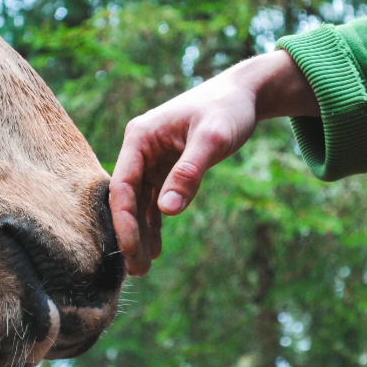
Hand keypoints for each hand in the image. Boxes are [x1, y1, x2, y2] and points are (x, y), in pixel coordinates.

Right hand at [109, 49, 318, 275]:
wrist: (244, 94)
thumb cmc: (227, 110)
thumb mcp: (213, 139)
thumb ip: (188, 173)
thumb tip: (166, 211)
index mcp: (140, 137)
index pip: (122, 184)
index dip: (124, 220)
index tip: (131, 249)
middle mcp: (139, 149)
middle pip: (127, 198)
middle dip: (130, 234)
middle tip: (137, 272)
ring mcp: (151, 160)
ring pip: (139, 203)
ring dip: (141, 233)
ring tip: (143, 269)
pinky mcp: (166, 168)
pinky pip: (155, 200)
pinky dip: (156, 223)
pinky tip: (156, 249)